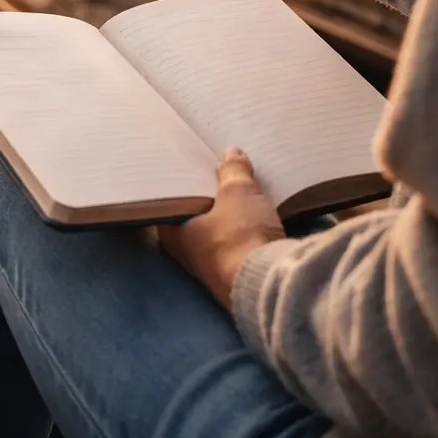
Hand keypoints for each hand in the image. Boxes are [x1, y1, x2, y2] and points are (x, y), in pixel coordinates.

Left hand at [159, 149, 285, 304]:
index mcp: (172, 233)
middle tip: (218, 172)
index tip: (190, 165)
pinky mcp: (236, 276)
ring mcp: (210, 269)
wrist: (269, 284)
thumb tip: (230, 153)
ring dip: (227, 216)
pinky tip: (255, 217)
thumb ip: (232, 171)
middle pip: (193, 217)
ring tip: (239, 190)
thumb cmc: (239, 235)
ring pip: (216, 233)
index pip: (169, 201)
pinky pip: (236, 246)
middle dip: (206, 197)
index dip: (180, 182)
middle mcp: (185, 254)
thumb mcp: (237, 192)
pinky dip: (243, 231)